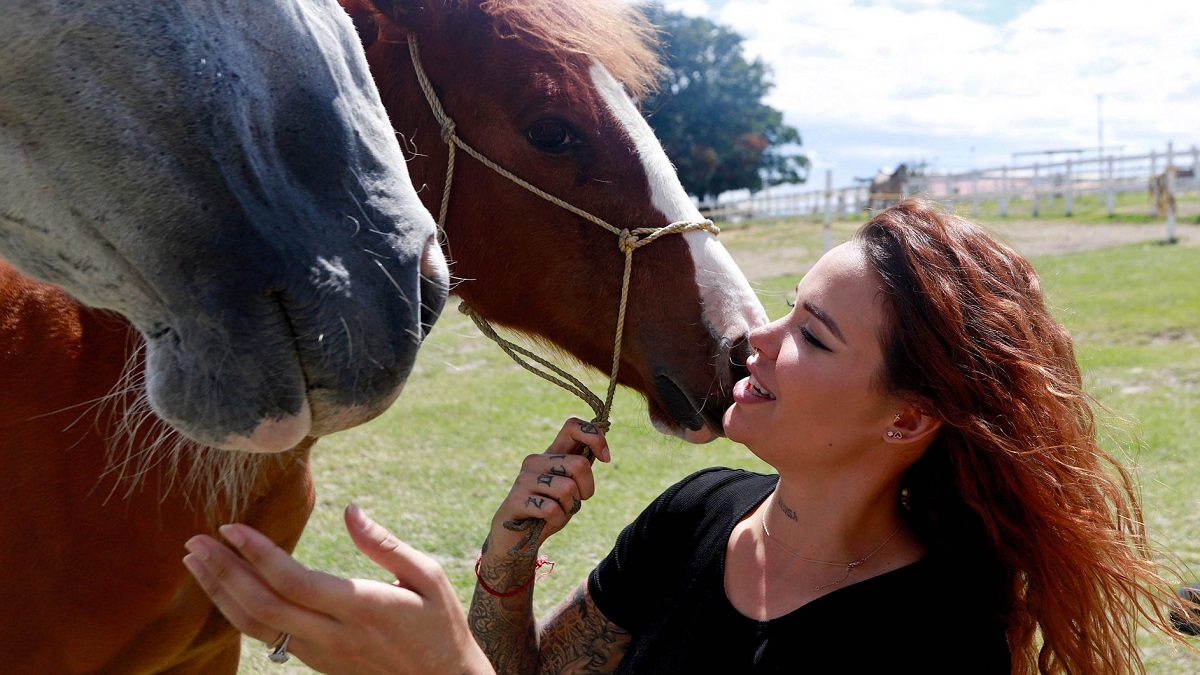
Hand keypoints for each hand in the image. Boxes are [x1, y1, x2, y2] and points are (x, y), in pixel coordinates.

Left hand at [183, 505, 492, 674]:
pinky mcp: (317, 662)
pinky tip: (224, 590)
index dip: (257, 554)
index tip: (231, 527)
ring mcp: (321, 653)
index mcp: (363, 607)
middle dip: (224, 571)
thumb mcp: (429, 577)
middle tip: (195, 541)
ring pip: (257, 626)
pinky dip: (237, 612)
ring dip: (220, 592)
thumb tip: (350, 510)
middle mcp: (334, 634)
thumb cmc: (441, 626)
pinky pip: (267, 637)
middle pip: (264, 604)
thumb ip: (385, 545)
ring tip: (196, 562)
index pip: (295, 581)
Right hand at [481, 418, 609, 564]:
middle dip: (586, 489)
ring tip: (556, 512)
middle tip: (573, 502)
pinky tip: (545, 521)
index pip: (573, 426)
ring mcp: (524, 478)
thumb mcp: (570, 487)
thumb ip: (581, 469)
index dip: (595, 438)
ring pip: (568, 489)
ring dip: (569, 507)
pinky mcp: (517, 499)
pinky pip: (552, 509)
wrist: (518, 538)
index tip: (606, 458)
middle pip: (579, 464)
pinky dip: (556, 519)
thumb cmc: (548, 511)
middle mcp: (536, 460)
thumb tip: (602, 450)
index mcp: (551, 453)